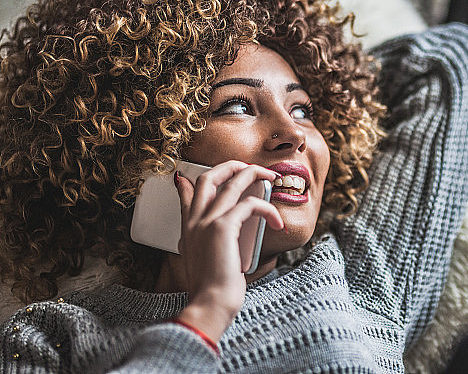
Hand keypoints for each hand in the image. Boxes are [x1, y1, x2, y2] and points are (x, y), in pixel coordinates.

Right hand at [172, 160, 282, 343]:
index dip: (196, 177)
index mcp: (188, 229)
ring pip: (232, 182)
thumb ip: (207, 243)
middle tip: (250, 168)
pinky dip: (268, 209)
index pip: (188, 192)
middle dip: (232, 165)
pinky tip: (277, 222)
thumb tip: (221, 235)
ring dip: (255, 174)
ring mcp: (207, 222)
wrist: (210, 304)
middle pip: (209, 176)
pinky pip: (251, 204)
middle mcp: (194, 221)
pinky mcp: (223, 227)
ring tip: (271, 178)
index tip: (206, 172)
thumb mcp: (202, 262)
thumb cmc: (212, 289)